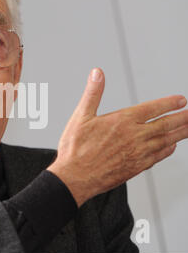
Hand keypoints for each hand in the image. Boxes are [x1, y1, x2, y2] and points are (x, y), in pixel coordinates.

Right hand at [48, 68, 187, 206]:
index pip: (152, 108)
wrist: (75, 178)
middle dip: (183, 117)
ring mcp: (137, 153)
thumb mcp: (80, 116)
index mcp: (122, 121)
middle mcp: (134, 136)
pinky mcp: (136, 168)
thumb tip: (97, 74)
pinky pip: (158, 157)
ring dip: (181, 133)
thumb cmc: (75, 149)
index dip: (169, 103)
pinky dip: (168, 150)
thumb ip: (93, 93)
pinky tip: (171, 147)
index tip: (181, 100)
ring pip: (166, 141)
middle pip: (166, 124)